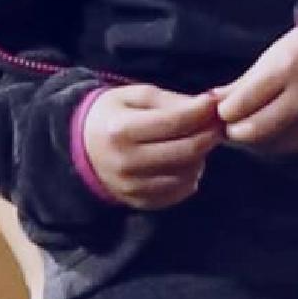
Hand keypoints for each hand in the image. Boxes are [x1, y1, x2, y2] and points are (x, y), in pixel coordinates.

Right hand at [74, 80, 224, 210]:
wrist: (82, 148)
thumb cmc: (113, 116)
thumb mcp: (135, 96)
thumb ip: (171, 100)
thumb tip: (209, 107)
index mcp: (121, 130)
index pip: (175, 122)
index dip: (202, 112)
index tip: (214, 104)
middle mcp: (126, 162)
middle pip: (187, 151)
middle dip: (209, 135)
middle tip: (215, 125)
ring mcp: (133, 186)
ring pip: (188, 174)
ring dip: (201, 157)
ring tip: (196, 142)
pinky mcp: (140, 202)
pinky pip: (180, 192)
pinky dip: (190, 176)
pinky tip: (184, 162)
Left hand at [211, 12, 297, 157]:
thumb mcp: (270, 60)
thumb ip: (240, 86)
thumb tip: (207, 104)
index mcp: (285, 69)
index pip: (241, 105)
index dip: (226, 113)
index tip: (222, 111)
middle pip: (256, 130)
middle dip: (237, 131)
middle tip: (232, 126)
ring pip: (274, 143)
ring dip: (256, 141)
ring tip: (251, 127)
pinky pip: (294, 146)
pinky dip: (277, 142)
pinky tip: (273, 131)